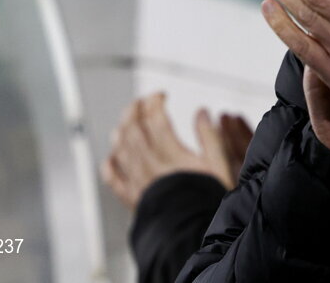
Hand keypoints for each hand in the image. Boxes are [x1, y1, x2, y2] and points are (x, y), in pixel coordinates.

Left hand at [100, 92, 253, 208]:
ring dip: (122, 129)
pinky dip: (110, 163)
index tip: (161, 95)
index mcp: (171, 154)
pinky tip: (112, 156)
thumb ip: (210, 136)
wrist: (193, 233)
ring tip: (127, 121)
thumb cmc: (207, 200)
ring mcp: (137, 181)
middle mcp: (150, 165)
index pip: (155, 118)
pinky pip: (112, 177)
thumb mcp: (219, 165)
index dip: (155, 101)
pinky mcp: (131, 197)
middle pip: (133, 129)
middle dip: (136, 109)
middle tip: (141, 102)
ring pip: (120, 148)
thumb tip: (202, 113)